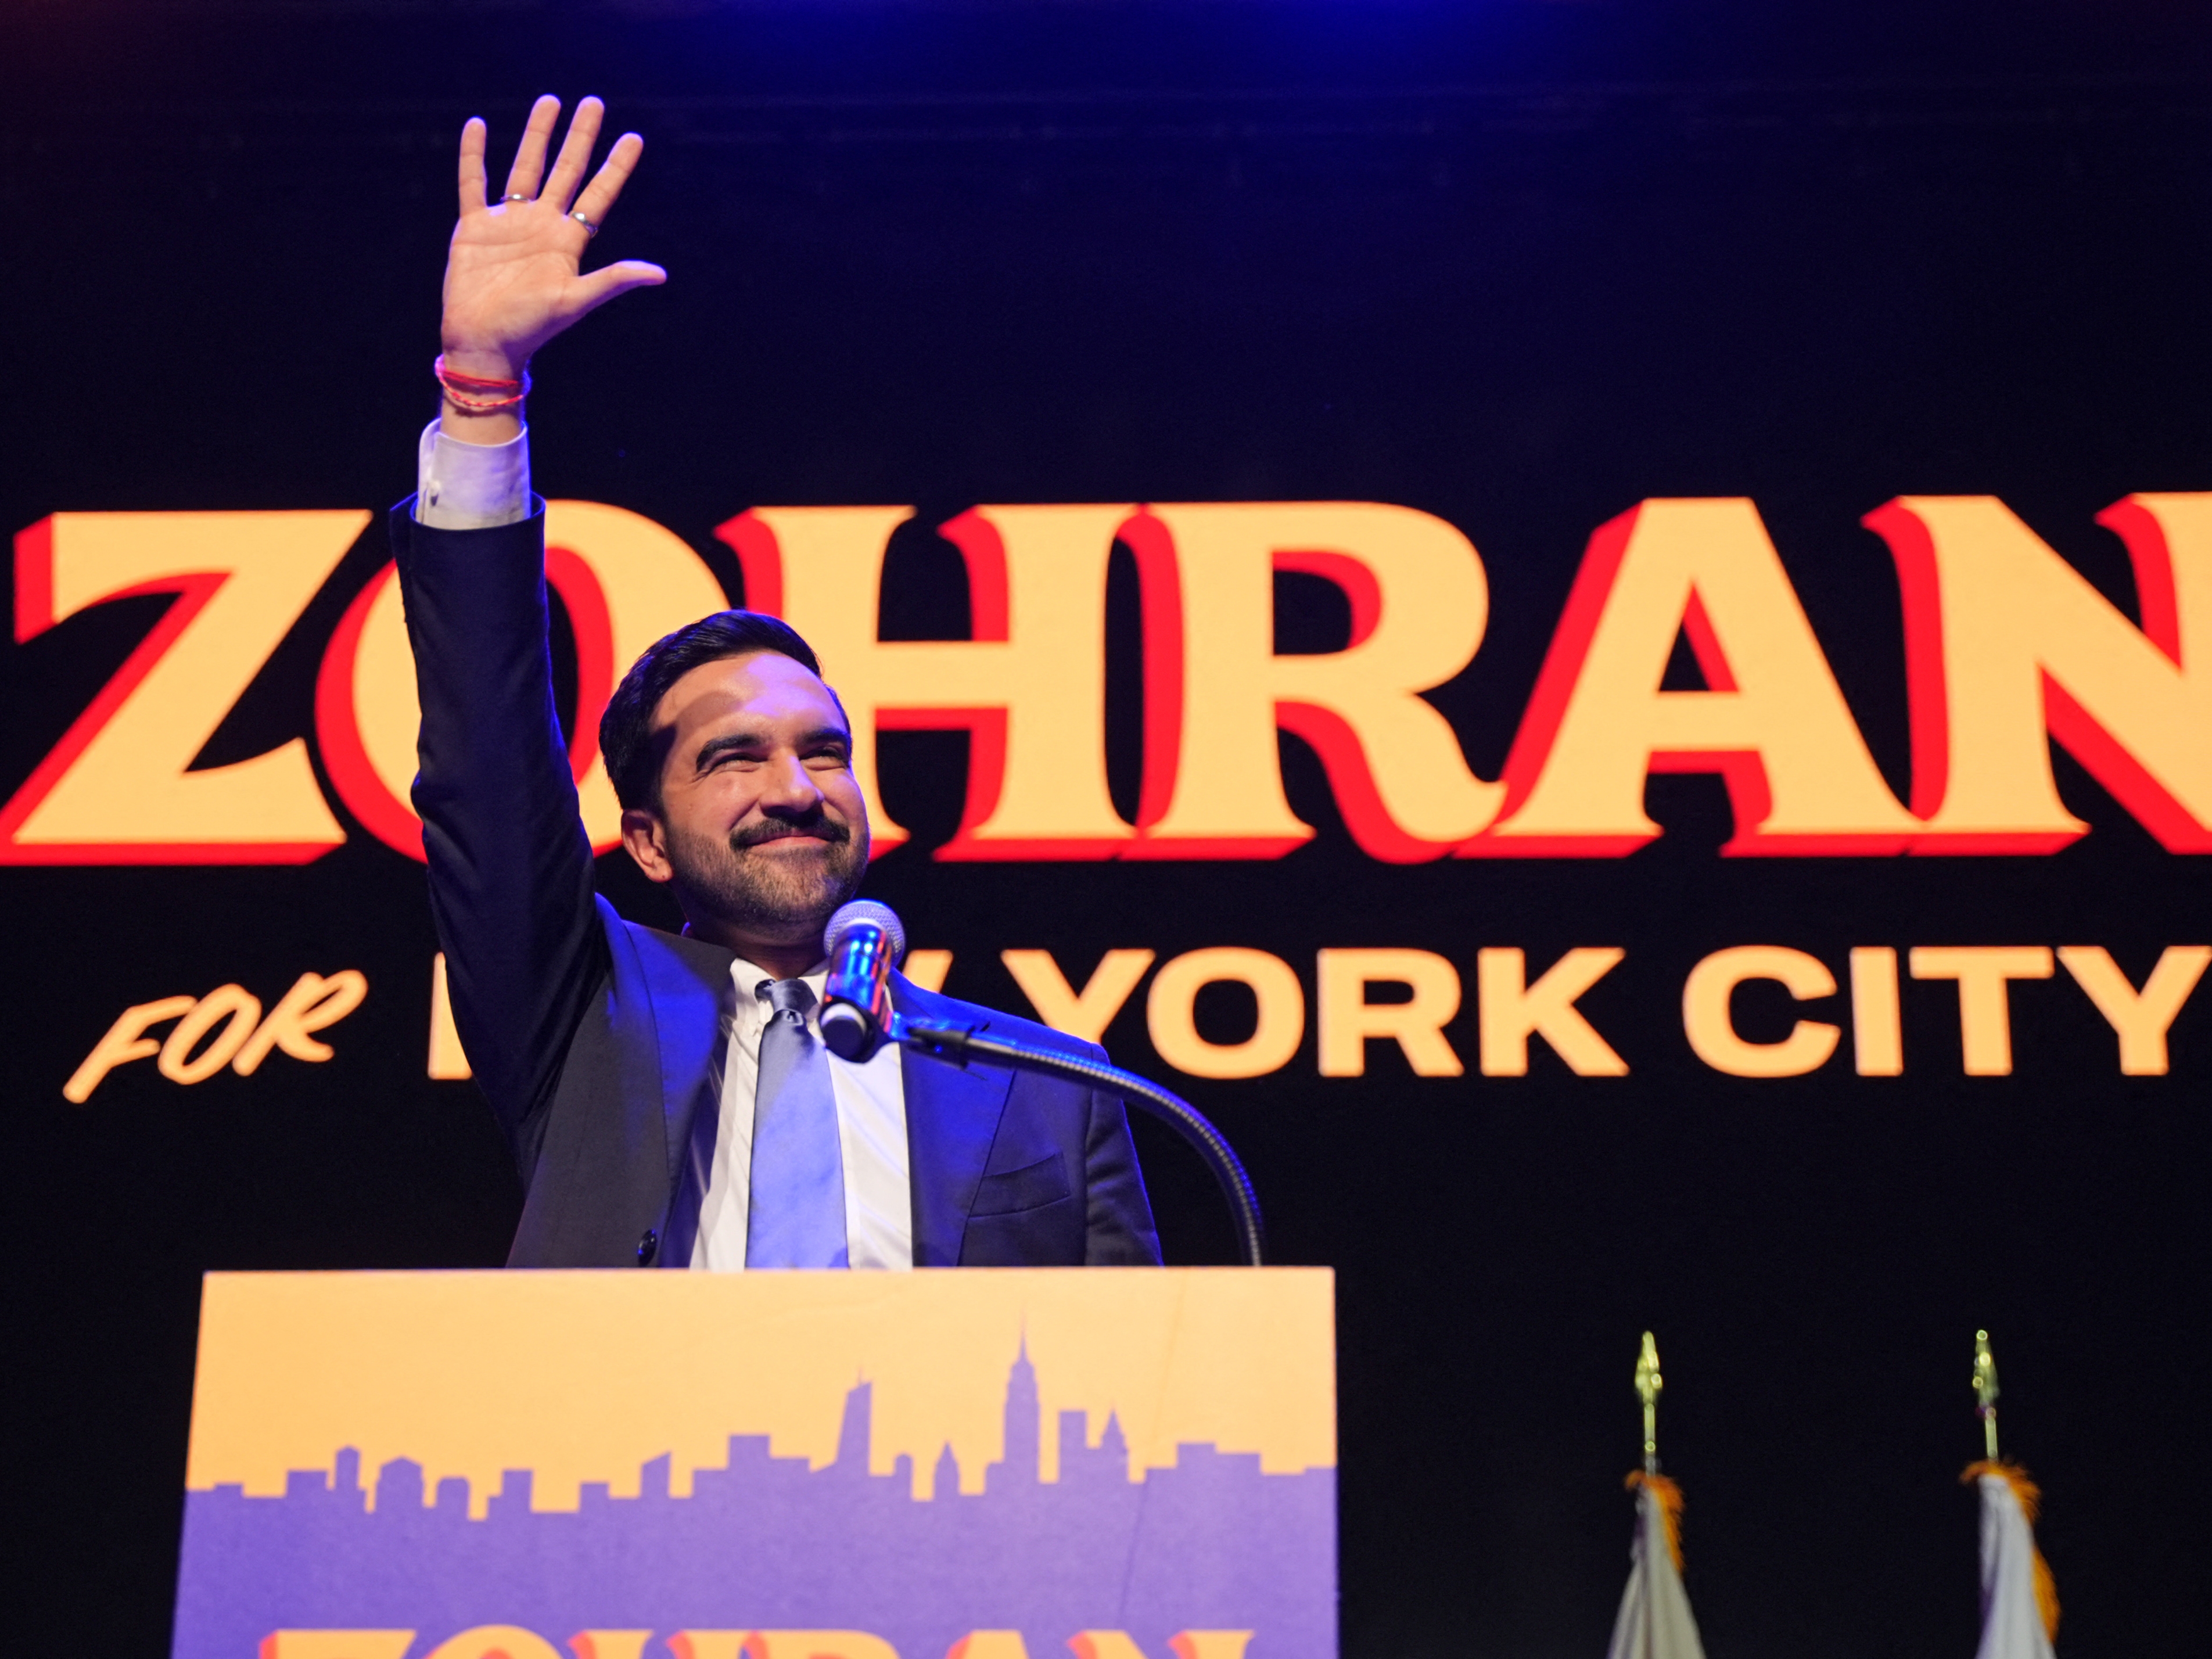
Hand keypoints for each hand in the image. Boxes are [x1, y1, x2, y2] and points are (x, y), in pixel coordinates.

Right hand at [439, 96, 664, 433]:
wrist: (484, 342)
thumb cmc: (530, 328)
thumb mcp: (575, 301)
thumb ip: (613, 281)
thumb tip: (660, 274)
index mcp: (568, 241)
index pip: (598, 193)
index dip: (616, 166)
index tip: (633, 137)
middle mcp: (542, 225)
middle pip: (566, 170)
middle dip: (580, 137)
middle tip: (594, 102)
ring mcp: (508, 222)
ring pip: (525, 167)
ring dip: (537, 135)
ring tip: (550, 102)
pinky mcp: (474, 227)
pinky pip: (473, 183)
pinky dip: (473, 155)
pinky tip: (477, 125)